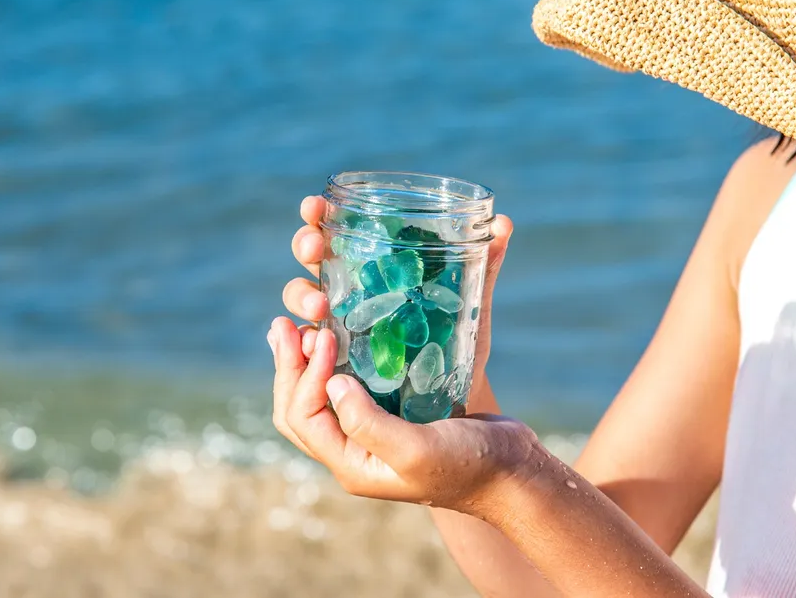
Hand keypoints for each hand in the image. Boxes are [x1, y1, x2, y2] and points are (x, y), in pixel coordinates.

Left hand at [268, 317, 540, 518]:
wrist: (511, 471)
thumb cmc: (468, 466)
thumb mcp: (415, 449)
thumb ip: (368, 422)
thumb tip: (330, 384)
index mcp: (350, 464)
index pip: (303, 415)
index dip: (304, 374)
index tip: (322, 336)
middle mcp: (353, 449)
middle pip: (298, 407)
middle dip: (288, 365)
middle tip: (283, 324)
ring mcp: (370, 431)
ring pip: (320, 395)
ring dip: (306, 361)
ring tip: (301, 325)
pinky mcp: (392, 412)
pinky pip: (350, 385)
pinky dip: (338, 359)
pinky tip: (342, 333)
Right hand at [282, 196, 514, 407]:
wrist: (454, 399)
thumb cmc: (456, 341)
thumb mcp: (469, 304)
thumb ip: (484, 265)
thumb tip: (504, 222)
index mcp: (371, 264)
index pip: (335, 229)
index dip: (317, 215)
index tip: (314, 204)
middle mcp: (346, 288)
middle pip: (311, 257)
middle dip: (306, 245)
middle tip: (315, 248)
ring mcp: (335, 323)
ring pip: (301, 298)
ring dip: (301, 296)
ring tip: (320, 307)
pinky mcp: (333, 361)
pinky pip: (305, 348)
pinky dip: (299, 344)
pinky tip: (308, 345)